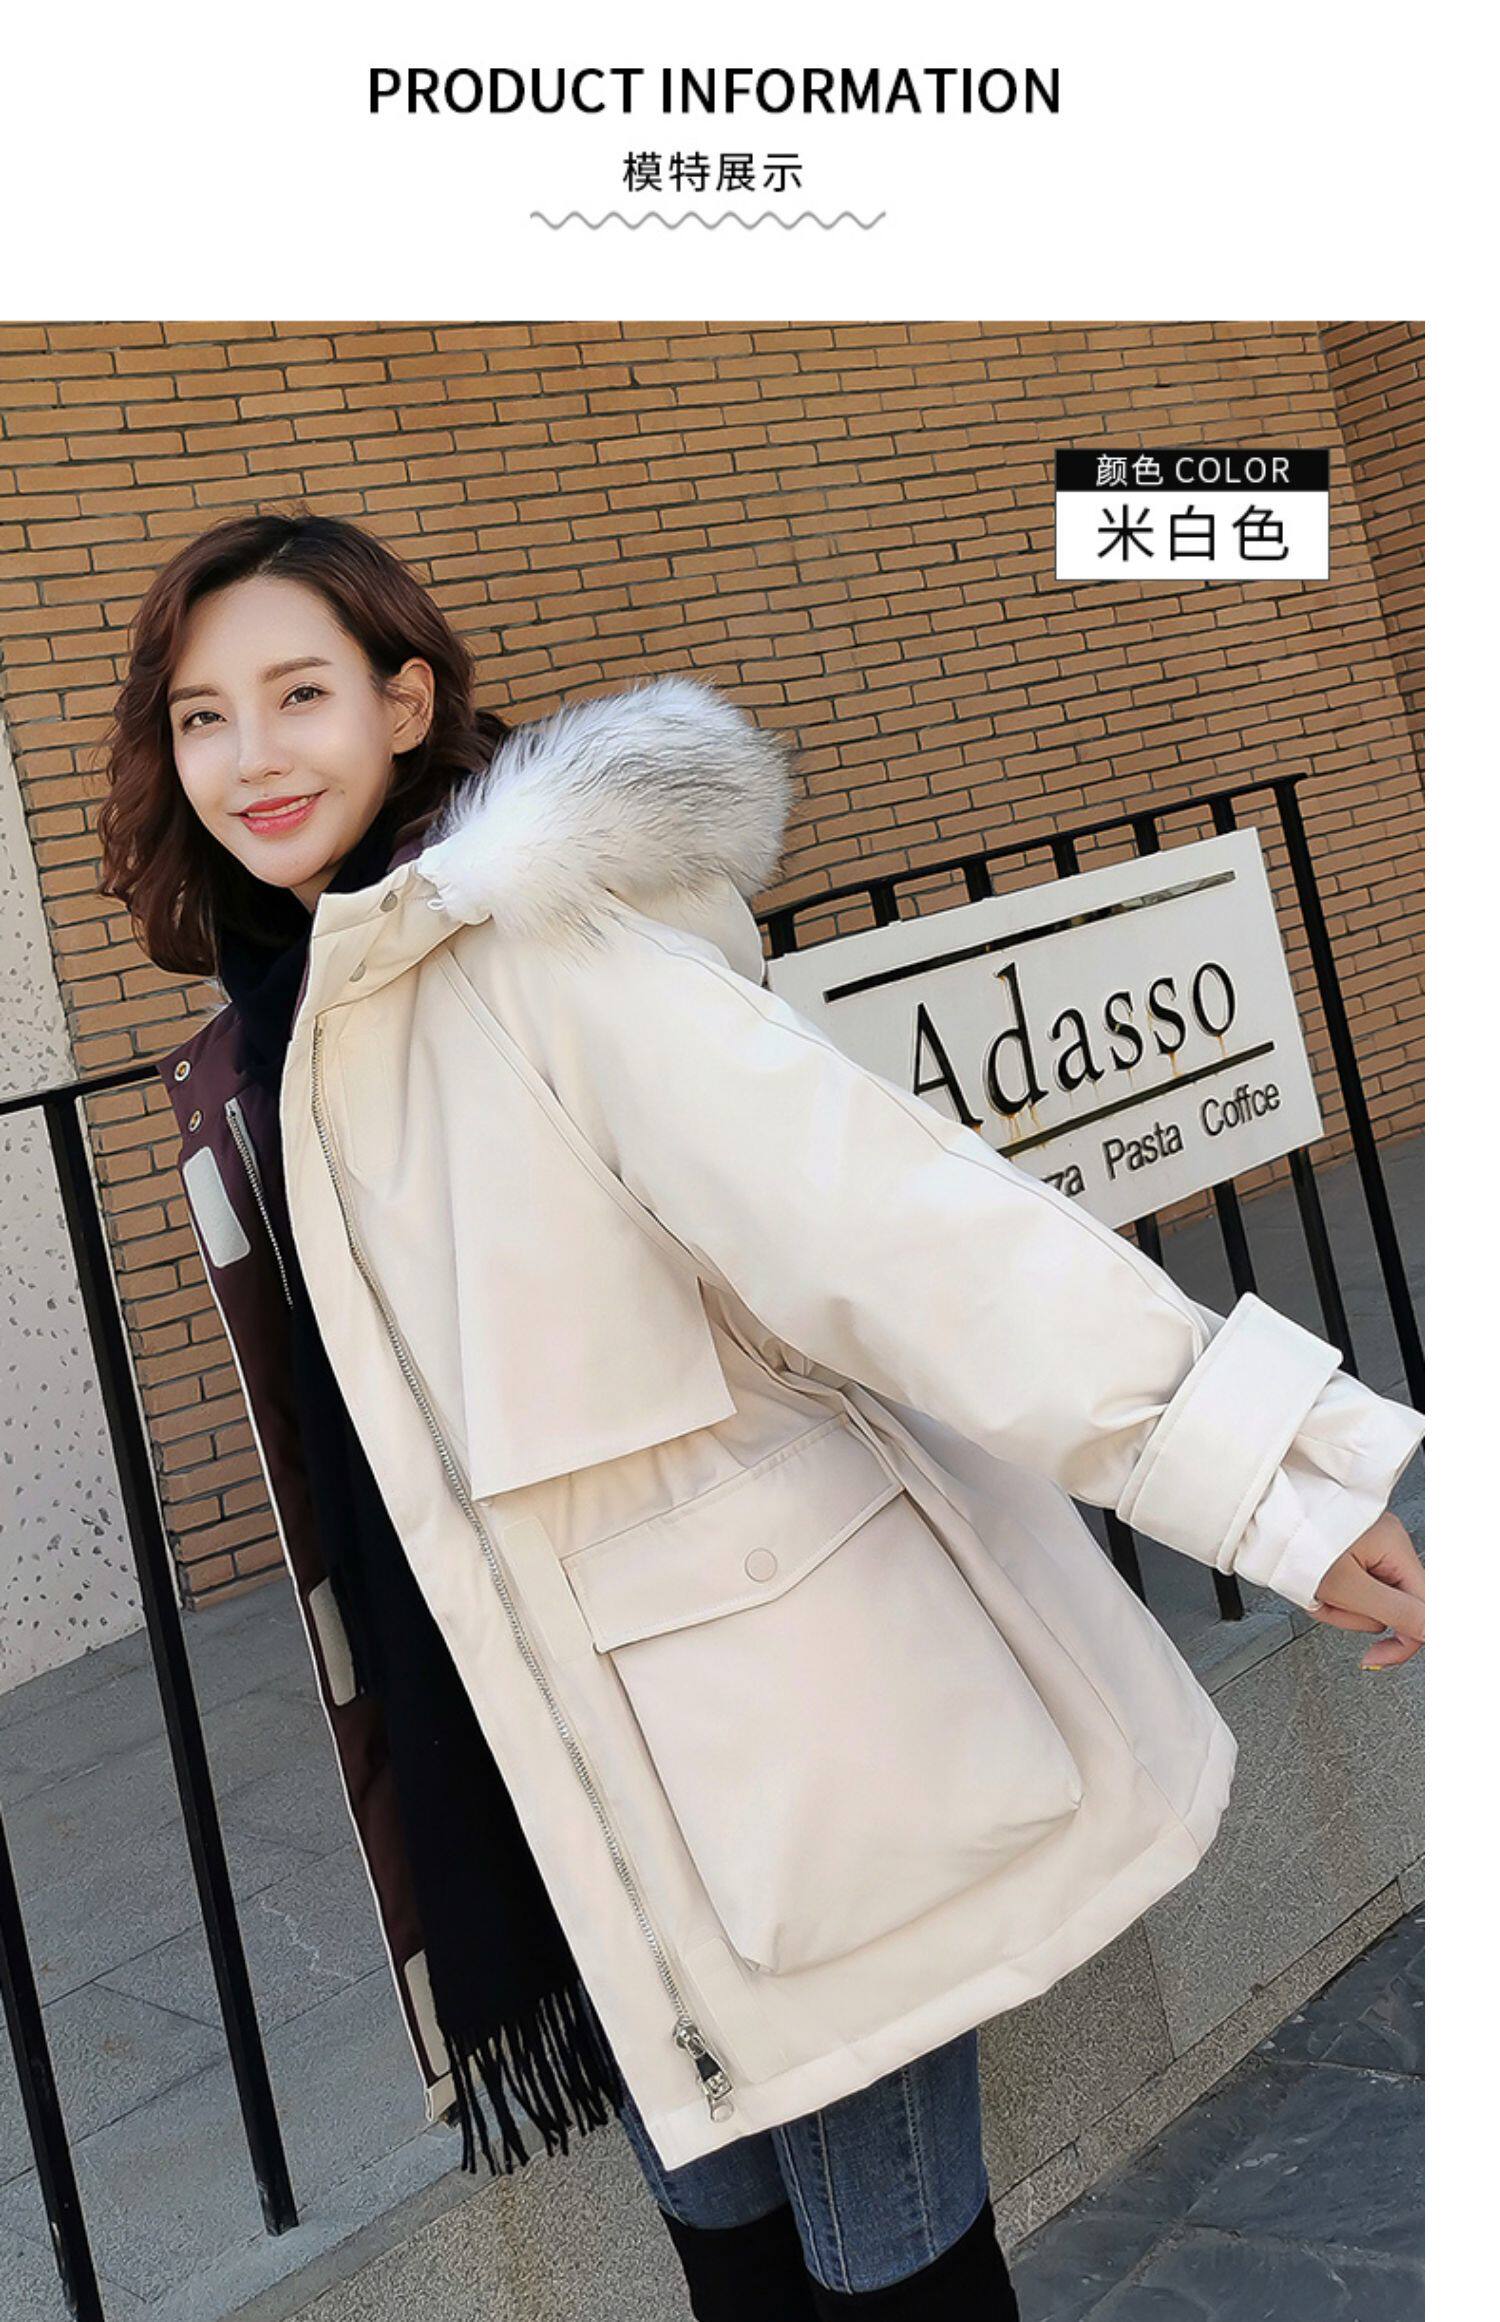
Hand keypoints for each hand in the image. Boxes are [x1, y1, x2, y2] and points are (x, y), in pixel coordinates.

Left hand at [1306, 1509, 1423, 1669]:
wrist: (1262, 1518)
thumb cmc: (1298, 1544)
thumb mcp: (1348, 1587)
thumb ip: (1395, 1612)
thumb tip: (1433, 1631)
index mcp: (1396, 1546)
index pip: (1424, 1606)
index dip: (1405, 1639)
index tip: (1381, 1657)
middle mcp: (1388, 1542)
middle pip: (1391, 1606)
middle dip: (1356, 1614)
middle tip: (1330, 1603)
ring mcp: (1369, 1546)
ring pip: (1367, 1600)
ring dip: (1339, 1605)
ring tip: (1316, 1591)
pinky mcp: (1350, 1552)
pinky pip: (1351, 1588)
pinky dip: (1332, 1594)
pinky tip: (1314, 1587)